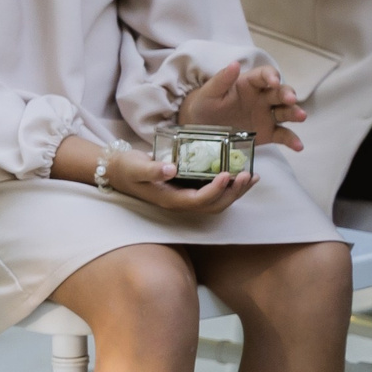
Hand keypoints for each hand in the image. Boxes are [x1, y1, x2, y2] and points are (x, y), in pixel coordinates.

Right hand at [105, 144, 257, 215]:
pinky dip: (230, 185)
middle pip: (213, 205)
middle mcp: (181, 202)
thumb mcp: (136, 167)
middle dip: (233, 192)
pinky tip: (242, 173)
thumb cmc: (127, 168)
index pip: (198, 200)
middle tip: (248, 174)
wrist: (119, 171)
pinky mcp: (190, 188)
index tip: (226, 174)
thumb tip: (171, 169)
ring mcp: (187, 196)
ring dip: (236, 191)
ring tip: (252, 176)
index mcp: (170, 200)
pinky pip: (214, 191)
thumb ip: (152, 169)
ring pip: (217, 201)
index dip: (215, 190)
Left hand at [176, 59, 307, 151]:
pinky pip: (283, 135)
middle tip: (290, 99)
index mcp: (249, 84)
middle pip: (280, 93)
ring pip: (285, 112)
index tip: (274, 81)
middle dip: (287, 94)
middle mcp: (262, 98)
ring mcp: (267, 116)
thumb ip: (222, 79)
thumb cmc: (205, 104)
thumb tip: (234, 64)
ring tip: (301, 116)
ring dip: (295, 113)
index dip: (271, 76)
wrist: (201, 128)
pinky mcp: (268, 133)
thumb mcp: (209, 92)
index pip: (265, 75)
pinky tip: (299, 146)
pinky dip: (292, 140)